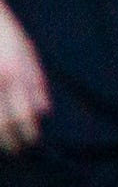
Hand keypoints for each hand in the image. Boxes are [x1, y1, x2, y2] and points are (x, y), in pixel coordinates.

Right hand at [0, 0, 48, 154]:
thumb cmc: (6, 34)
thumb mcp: (29, 53)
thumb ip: (37, 83)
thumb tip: (44, 113)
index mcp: (16, 76)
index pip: (25, 116)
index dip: (28, 135)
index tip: (30, 145)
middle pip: (3, 123)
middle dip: (10, 142)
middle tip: (15, 152)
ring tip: (3, 147)